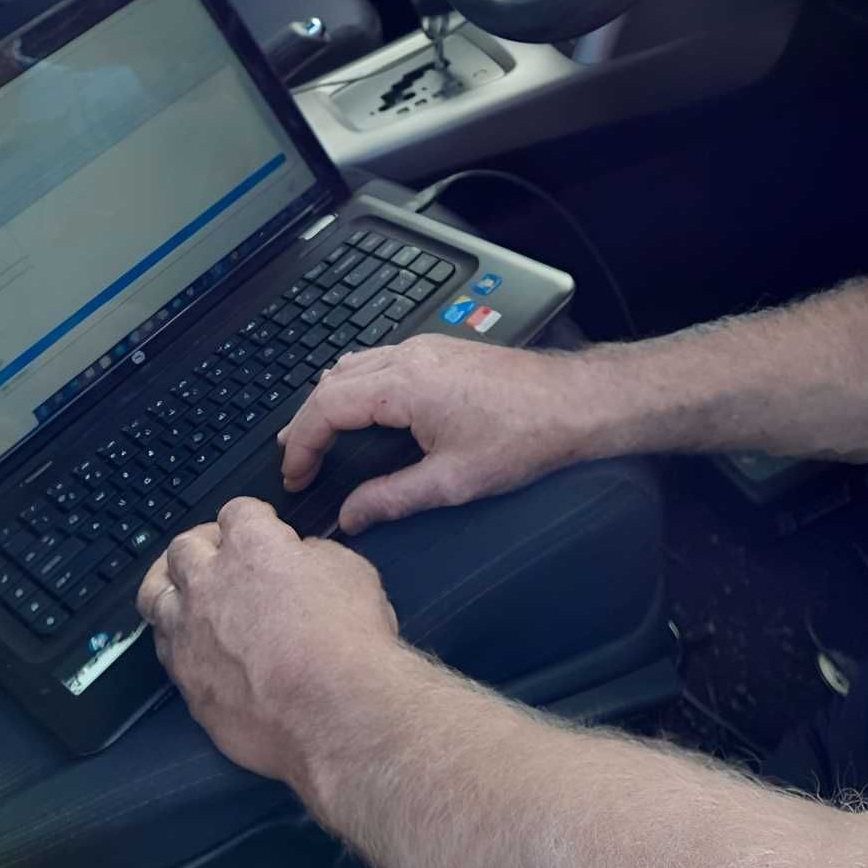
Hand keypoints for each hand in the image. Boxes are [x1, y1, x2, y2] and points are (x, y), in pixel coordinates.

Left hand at [137, 496, 397, 784]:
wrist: (336, 712)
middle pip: (183, 547)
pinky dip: (178, 638)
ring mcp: (191, 634)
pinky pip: (165, 648)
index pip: (236, 511)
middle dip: (202, 545)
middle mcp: (210, 583)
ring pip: (155, 594)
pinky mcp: (187, 682)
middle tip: (219, 556)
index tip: (260, 526)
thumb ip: (314, 557)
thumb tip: (300, 561)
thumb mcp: (349, 571)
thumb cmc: (350, 639)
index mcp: (253, 546)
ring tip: (185, 593)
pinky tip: (196, 644)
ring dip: (171, 587)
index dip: (251, 517)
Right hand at [278, 335, 590, 532]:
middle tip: (297, 463)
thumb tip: (351, 517)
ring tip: (316, 437)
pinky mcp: (440, 351)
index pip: (326, 406)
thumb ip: (391, 500)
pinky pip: (379, 360)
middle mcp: (410, 357)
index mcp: (405, 385)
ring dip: (328, 401)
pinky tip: (358, 406)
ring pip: (353, 366)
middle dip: (308, 424)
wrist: (572, 403)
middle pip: (332, 383)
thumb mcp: (451, 482)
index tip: (295, 475)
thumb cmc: (523, 437)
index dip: (302, 445)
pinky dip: (355, 385)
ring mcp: (426, 349)